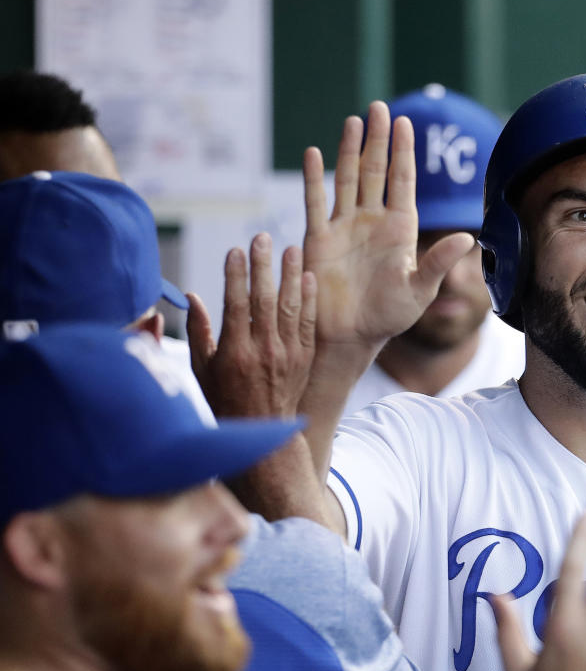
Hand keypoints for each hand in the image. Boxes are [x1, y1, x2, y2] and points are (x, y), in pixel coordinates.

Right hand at [187, 234, 315, 418]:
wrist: (262, 432)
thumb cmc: (224, 400)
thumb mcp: (201, 370)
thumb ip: (198, 331)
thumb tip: (191, 295)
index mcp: (234, 353)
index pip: (236, 305)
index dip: (235, 275)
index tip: (235, 250)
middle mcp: (263, 351)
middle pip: (264, 300)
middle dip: (263, 266)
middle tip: (262, 238)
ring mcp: (288, 354)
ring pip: (290, 307)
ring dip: (291, 275)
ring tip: (291, 248)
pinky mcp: (304, 357)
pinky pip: (308, 322)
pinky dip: (309, 299)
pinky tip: (308, 277)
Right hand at [302, 102, 475, 350]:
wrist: (350, 337)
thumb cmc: (388, 316)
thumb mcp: (419, 290)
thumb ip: (439, 262)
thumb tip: (467, 238)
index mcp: (399, 228)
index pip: (402, 181)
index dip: (403, 152)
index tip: (404, 123)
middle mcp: (372, 221)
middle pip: (375, 171)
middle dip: (378, 139)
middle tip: (378, 107)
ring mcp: (345, 227)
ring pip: (347, 179)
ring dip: (349, 150)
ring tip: (353, 121)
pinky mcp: (319, 239)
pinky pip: (315, 203)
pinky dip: (313, 178)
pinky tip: (313, 153)